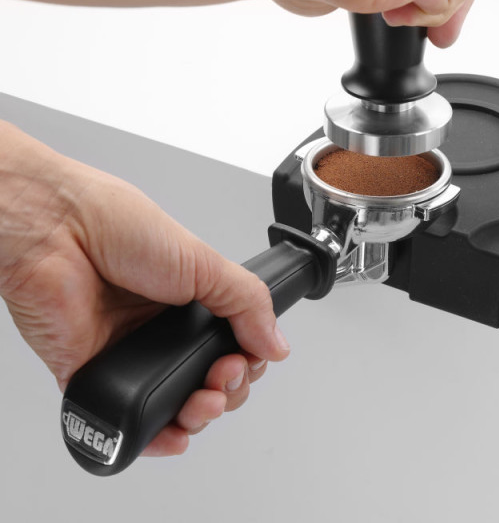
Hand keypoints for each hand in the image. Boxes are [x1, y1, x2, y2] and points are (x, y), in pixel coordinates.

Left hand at [0, 120, 288, 455]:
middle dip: (229, 390)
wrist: (55, 231)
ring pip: (173, 407)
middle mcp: (159, 330)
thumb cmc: (114, 226)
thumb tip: (277, 342)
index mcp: (189, 302)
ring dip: (198, 416)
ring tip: (204, 401)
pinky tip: (173, 433)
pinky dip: (153, 438)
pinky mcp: (92, 376)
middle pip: (208, 382)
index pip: (232, 348)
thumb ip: (247, 303)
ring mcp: (127, 356)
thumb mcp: (203, 261)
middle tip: (225, 375)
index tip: (248, 358)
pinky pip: (125, 420)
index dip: (247, 362)